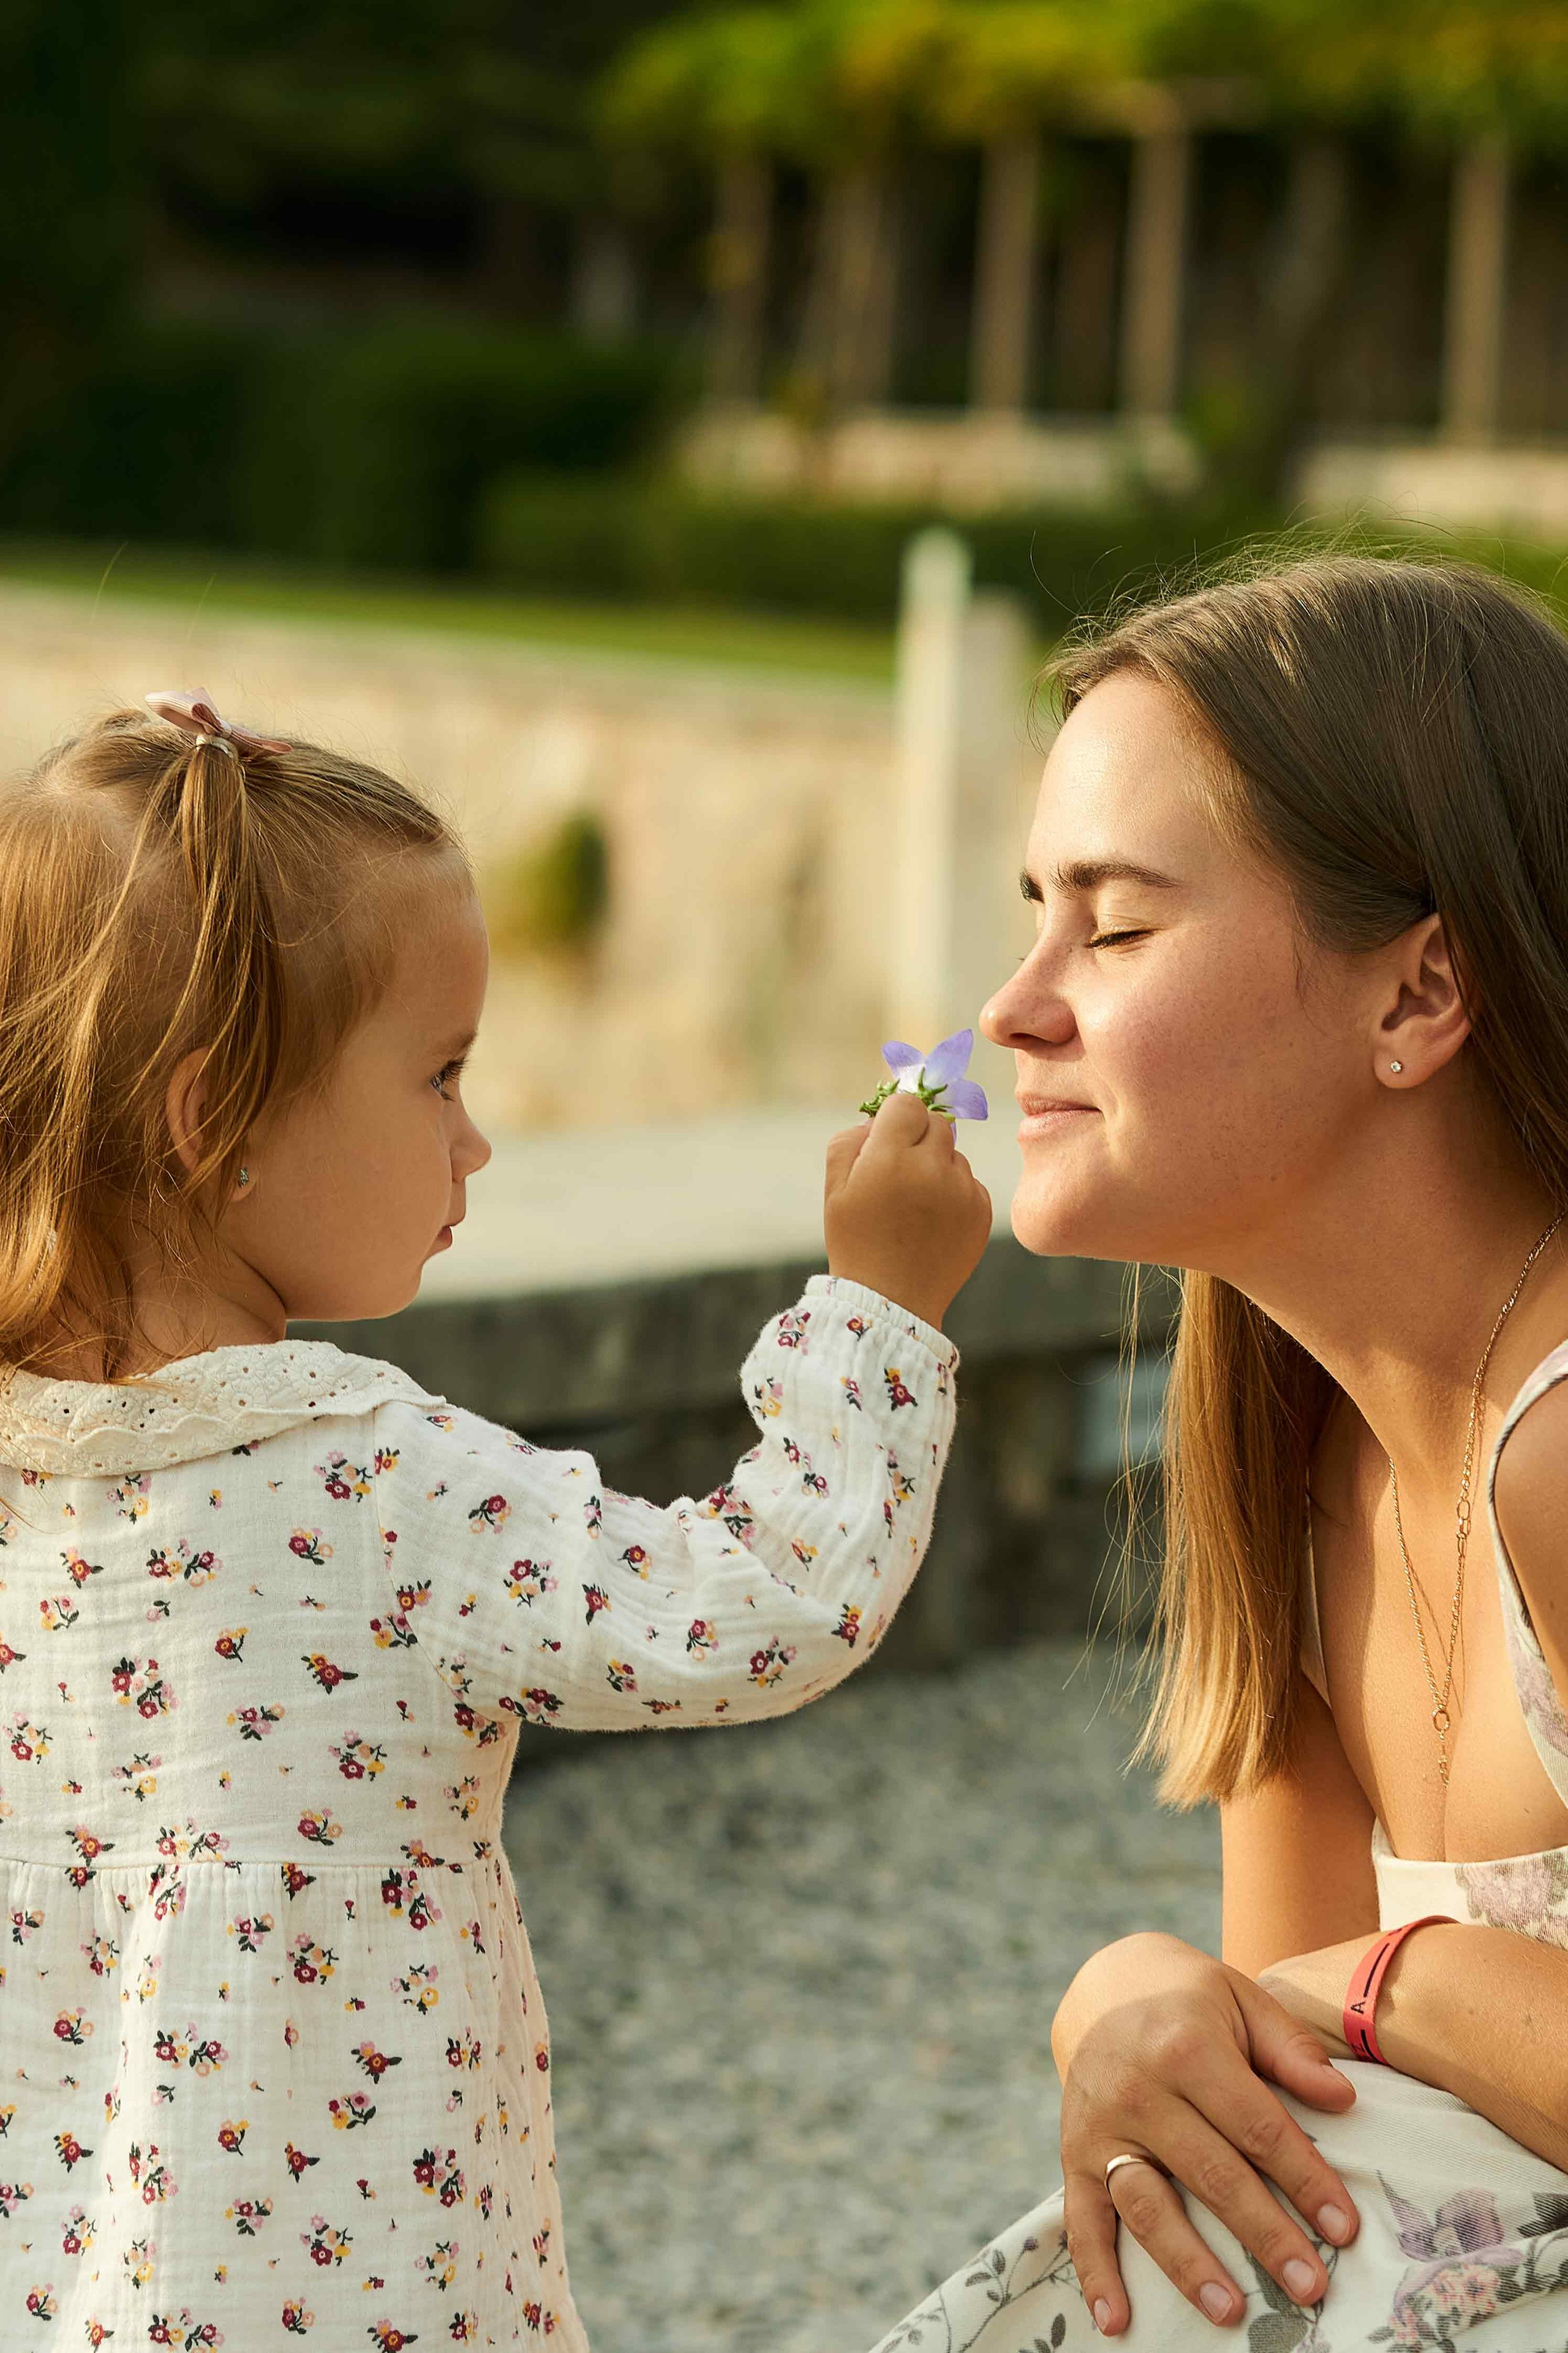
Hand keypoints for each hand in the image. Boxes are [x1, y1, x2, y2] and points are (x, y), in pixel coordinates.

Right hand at [824, 1091, 990, 1329]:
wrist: (891, 1301)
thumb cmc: (855, 1242)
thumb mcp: (834, 1189)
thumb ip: (851, 1140)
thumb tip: (879, 1118)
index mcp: (890, 1156)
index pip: (908, 1103)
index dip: (896, 1118)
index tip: (889, 1139)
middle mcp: (932, 1167)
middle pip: (936, 1122)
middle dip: (918, 1139)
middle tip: (899, 1172)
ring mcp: (962, 1189)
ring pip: (954, 1154)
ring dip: (937, 1166)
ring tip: (915, 1206)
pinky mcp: (982, 1210)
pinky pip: (969, 1182)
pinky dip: (954, 1193)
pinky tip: (933, 1222)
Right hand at [1052, 1932, 1360, 2335]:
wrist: (1105, 1986)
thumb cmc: (1191, 2003)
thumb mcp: (1243, 2001)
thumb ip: (1291, 2050)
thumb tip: (1344, 2100)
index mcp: (1186, 2044)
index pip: (1256, 2125)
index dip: (1304, 2178)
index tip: (1343, 2228)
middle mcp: (1138, 2087)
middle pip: (1211, 2172)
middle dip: (1265, 2233)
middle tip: (1309, 2286)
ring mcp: (1100, 2125)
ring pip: (1146, 2204)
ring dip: (1189, 2264)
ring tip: (1232, 2313)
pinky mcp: (1072, 2153)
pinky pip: (1081, 2218)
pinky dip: (1095, 2273)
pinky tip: (1118, 2321)